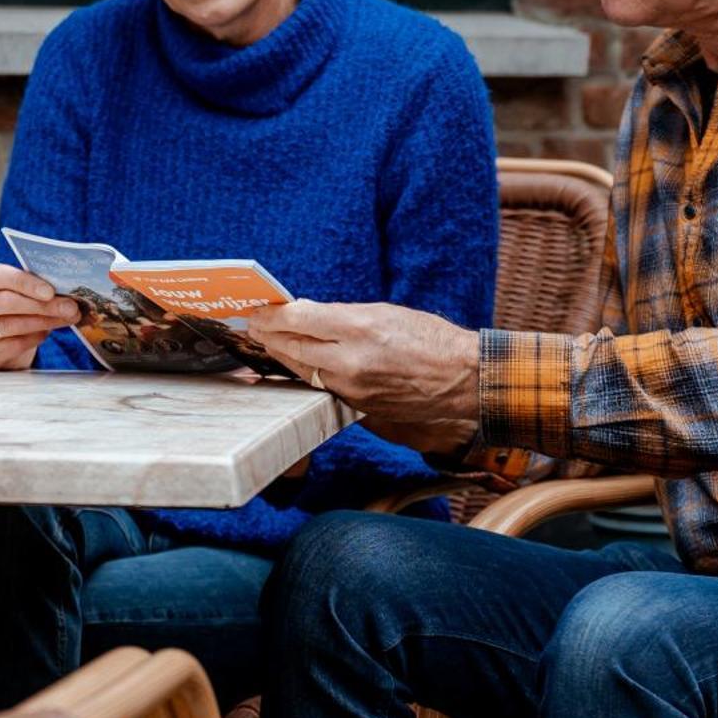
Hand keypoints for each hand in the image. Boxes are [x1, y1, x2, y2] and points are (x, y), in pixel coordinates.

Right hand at [0, 264, 77, 369]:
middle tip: (70, 307)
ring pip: (12, 325)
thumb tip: (69, 291)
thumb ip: (38, 286)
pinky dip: (35, 338)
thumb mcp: (21, 290)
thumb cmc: (15, 305)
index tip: (50, 291)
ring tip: (67, 318)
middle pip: (7, 302)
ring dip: (44, 321)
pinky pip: (13, 344)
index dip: (25, 283)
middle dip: (43, 305)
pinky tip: (48, 332)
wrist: (1, 338)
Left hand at [247, 300, 480, 424]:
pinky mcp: (358, 407)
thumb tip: (306, 314)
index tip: (258, 310)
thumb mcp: (386, 312)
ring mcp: (353, 388)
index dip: (273, 315)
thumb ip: (342, 315)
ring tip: (268, 342)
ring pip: (302, 371)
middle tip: (253, 325)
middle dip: (269, 335)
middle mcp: (351, 361)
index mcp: (360, 328)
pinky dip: (306, 374)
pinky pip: (322, 387)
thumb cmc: (431, 339)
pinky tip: (297, 364)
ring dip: (282, 356)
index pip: (299, 319)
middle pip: (293, 348)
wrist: (464, 380)